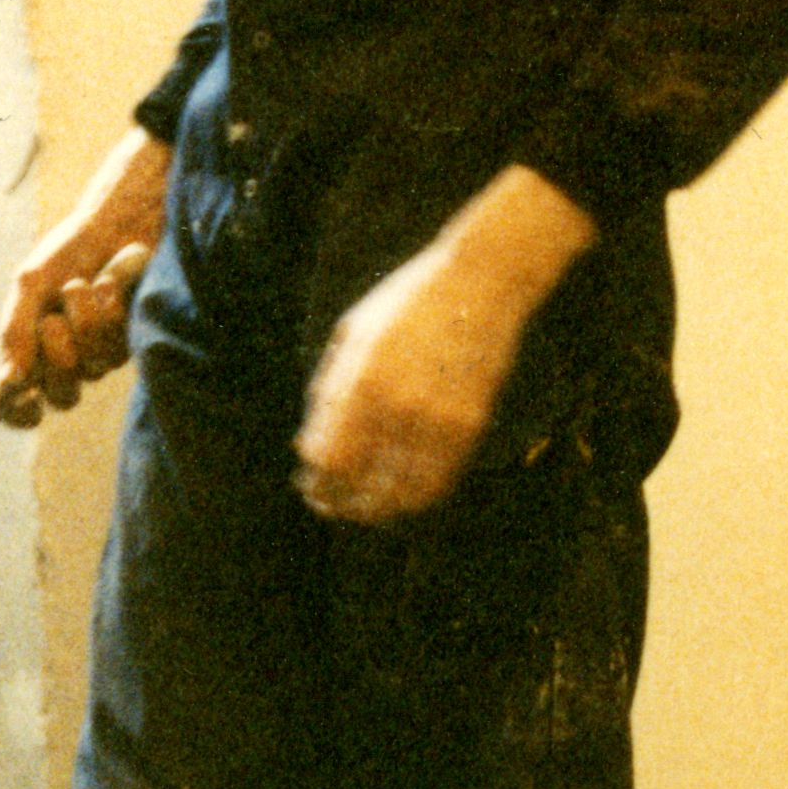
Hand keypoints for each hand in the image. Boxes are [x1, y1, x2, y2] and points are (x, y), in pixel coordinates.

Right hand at [0, 128, 172, 426]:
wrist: (114, 223)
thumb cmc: (67, 253)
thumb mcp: (30, 284)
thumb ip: (15, 330)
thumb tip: (8, 381)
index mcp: (32, 354)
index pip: (21, 407)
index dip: (20, 414)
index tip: (24, 400)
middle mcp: (67, 362)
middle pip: (62, 397)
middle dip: (56, 356)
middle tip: (52, 320)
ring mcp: (102, 354)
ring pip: (91, 367)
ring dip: (81, 319)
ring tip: (80, 285)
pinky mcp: (131, 339)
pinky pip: (116, 343)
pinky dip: (105, 307)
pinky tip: (107, 281)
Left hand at [296, 166, 596, 522]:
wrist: (480, 280)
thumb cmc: (408, 301)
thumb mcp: (352, 333)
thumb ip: (328, 389)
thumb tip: (307, 445)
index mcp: (361, 379)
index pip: (329, 459)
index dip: (316, 481)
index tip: (312, 485)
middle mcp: (398, 404)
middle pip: (360, 483)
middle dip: (340, 501)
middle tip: (331, 504)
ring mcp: (437, 416)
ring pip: (400, 493)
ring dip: (377, 508)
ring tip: (365, 508)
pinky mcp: (469, 423)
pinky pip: (438, 481)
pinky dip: (416, 496)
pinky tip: (403, 493)